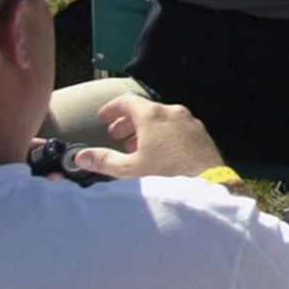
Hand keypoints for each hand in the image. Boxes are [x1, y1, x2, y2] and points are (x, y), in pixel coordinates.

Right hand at [71, 95, 227, 181]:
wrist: (207, 187)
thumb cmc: (166, 177)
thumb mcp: (129, 170)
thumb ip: (103, 161)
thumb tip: (81, 157)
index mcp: (153, 115)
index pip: (126, 101)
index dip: (111, 109)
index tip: (103, 118)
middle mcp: (173, 113)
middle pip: (144, 110)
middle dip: (127, 122)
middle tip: (115, 136)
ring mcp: (190, 122)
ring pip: (162, 120)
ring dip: (145, 130)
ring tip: (135, 148)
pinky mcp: (201, 135)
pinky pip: (176, 128)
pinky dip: (162, 135)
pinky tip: (158, 154)